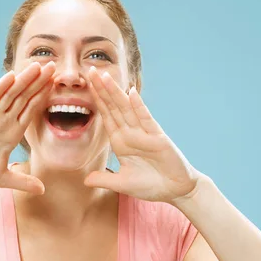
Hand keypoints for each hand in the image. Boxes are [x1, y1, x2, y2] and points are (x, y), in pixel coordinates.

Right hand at [0, 61, 55, 193]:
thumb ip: (22, 182)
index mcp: (12, 133)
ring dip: (25, 80)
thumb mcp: (2, 178)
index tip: (58, 86)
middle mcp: (3, 120)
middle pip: (25, 98)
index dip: (44, 98)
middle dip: (39, 83)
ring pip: (11, 94)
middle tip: (55, 67)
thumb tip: (43, 190)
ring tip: (39, 66)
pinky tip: (11, 77)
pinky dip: (0, 88)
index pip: (32, 111)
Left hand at [84, 67, 203, 204]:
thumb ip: (104, 180)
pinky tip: (131, 93)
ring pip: (126, 109)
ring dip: (116, 92)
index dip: (95, 101)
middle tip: (89, 70)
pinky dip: (139, 106)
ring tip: (104, 76)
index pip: (105, 116)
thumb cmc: (151, 184)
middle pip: (113, 107)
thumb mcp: (123, 184)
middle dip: (101, 89)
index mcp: (120, 141)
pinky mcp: (158, 137)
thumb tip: (85, 181)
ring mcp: (144, 133)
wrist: (176, 190)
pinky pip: (146, 119)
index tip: (84, 86)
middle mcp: (131, 133)